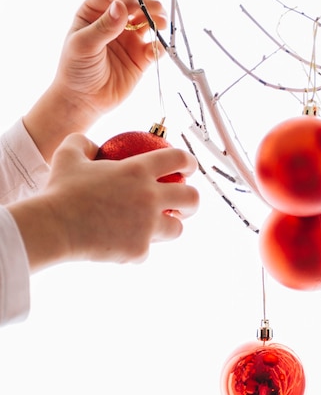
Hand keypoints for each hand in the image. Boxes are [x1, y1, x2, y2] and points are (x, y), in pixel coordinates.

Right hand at [8, 134, 198, 269]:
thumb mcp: (68, 156)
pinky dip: (136, 249)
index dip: (189, 162)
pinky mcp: (139, 249)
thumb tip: (93, 145)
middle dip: (193, 200)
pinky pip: (145, 250)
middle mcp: (150, 196)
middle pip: (192, 197)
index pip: (179, 158)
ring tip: (161, 226)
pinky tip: (123, 246)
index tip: (189, 168)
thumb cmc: (59, 191)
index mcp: (138, 170)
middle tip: (184, 203)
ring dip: (171, 226)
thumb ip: (83, 144)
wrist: (52, 227)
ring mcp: (147, 225)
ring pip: (177, 229)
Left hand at [24, 0, 167, 160]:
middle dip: (148, 4)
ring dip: (158, 21)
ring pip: (149, 22)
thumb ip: (103, 27)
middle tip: (158, 9)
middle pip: (135, 4)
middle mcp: (114, 22)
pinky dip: (160, 47)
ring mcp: (129, 39)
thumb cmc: (75, 71)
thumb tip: (121, 6)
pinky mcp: (141, 57)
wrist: (83, 101)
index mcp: (93, 13)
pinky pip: (155, 47)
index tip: (135, 3)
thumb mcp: (83, 46)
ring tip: (162, 25)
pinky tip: (155, 52)